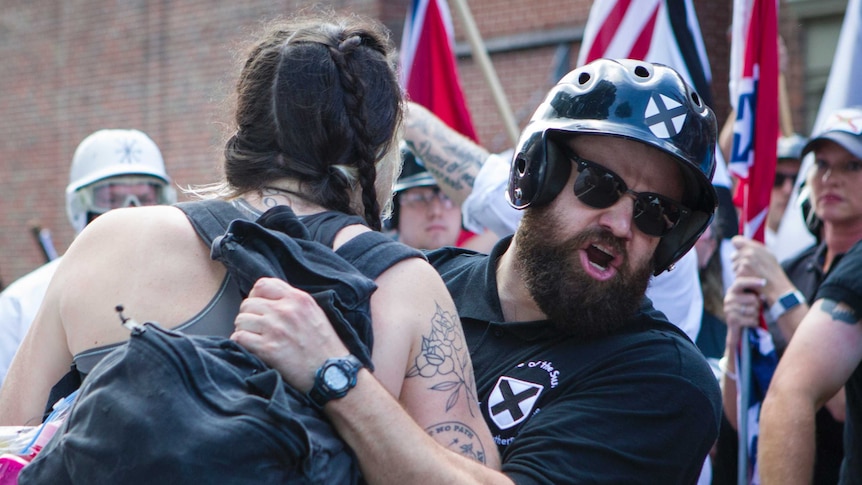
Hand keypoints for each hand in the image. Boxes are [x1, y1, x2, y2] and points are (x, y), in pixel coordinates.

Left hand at [232, 277, 348, 391]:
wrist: (332, 373)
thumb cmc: (325, 347)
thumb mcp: (315, 313)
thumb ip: (293, 303)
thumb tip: (269, 300)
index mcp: (299, 299)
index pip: (263, 285)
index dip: (255, 296)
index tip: (258, 307)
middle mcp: (286, 310)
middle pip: (248, 303)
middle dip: (249, 316)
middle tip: (257, 328)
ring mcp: (276, 329)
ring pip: (241, 320)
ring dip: (244, 330)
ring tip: (255, 339)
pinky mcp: (268, 349)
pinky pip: (239, 338)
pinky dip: (241, 343)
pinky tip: (252, 348)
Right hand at [723, 276, 765, 346]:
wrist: (738, 330)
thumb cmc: (747, 312)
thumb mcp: (751, 301)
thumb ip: (756, 296)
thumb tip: (762, 297)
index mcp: (732, 291)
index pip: (741, 283)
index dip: (752, 281)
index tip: (764, 282)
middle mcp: (728, 298)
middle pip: (752, 298)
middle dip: (758, 305)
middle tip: (755, 310)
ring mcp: (729, 309)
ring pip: (753, 310)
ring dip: (756, 315)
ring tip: (752, 316)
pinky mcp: (732, 320)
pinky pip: (751, 320)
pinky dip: (754, 323)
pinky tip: (751, 323)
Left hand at [730, 236, 792, 303]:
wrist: (778, 289)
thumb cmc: (773, 274)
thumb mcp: (768, 256)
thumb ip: (754, 249)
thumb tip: (736, 242)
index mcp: (756, 247)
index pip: (736, 241)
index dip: (736, 246)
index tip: (738, 251)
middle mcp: (750, 252)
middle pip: (733, 256)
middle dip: (738, 263)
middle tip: (750, 270)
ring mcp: (745, 262)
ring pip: (733, 266)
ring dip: (739, 272)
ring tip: (753, 276)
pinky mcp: (742, 272)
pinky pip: (735, 274)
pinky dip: (741, 279)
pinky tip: (751, 281)